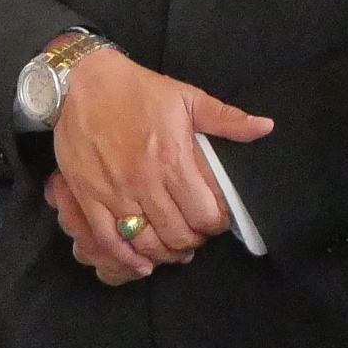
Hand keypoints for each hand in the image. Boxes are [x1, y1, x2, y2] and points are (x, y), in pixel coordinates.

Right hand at [47, 41, 272, 281]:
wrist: (82, 84)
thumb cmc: (137, 91)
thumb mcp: (187, 97)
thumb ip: (227, 119)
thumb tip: (266, 127)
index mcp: (173, 160)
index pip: (204, 214)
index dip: (215, 225)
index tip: (215, 221)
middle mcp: (145, 182)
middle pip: (177, 234)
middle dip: (192, 241)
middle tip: (194, 235)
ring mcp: (114, 193)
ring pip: (146, 243)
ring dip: (164, 253)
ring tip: (173, 248)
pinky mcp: (88, 197)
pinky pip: (108, 240)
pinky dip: (126, 258)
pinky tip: (141, 263)